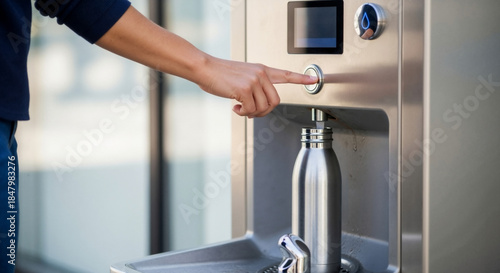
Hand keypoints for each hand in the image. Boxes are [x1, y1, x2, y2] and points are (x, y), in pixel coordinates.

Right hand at [199, 57, 317, 116]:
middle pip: (275, 101)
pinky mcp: (244, 89)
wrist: (205, 68)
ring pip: (263, 108)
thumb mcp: (242, 76)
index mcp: (262, 70)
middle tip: (251, 112)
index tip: (315, 79)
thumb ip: (254, 87)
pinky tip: (235, 107)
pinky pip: (250, 110)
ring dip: (251, 113)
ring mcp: (254, 81)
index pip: (286, 74)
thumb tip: (257, 107)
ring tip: (240, 108)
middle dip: (264, 112)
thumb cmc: (220, 74)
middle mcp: (261, 74)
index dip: (301, 78)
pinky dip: (243, 113)